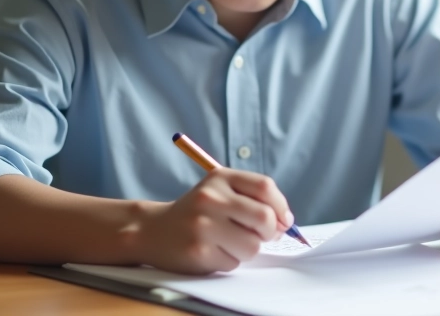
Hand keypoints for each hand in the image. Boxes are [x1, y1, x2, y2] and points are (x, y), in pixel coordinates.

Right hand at [139, 168, 293, 273]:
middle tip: (262, 235)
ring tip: (230, 243)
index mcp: (219, 178)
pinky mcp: (199, 251)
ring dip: (248, 249)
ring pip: (252, 245)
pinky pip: (234, 262)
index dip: (281, 206)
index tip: (283, 219)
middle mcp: (210, 198)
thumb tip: (285, 223)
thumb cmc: (198, 212)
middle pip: (263, 217)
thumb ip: (253, 199)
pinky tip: (214, 251)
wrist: (153, 230)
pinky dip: (230, 260)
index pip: (265, 187)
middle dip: (270, 231)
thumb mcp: (220, 191)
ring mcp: (203, 225)